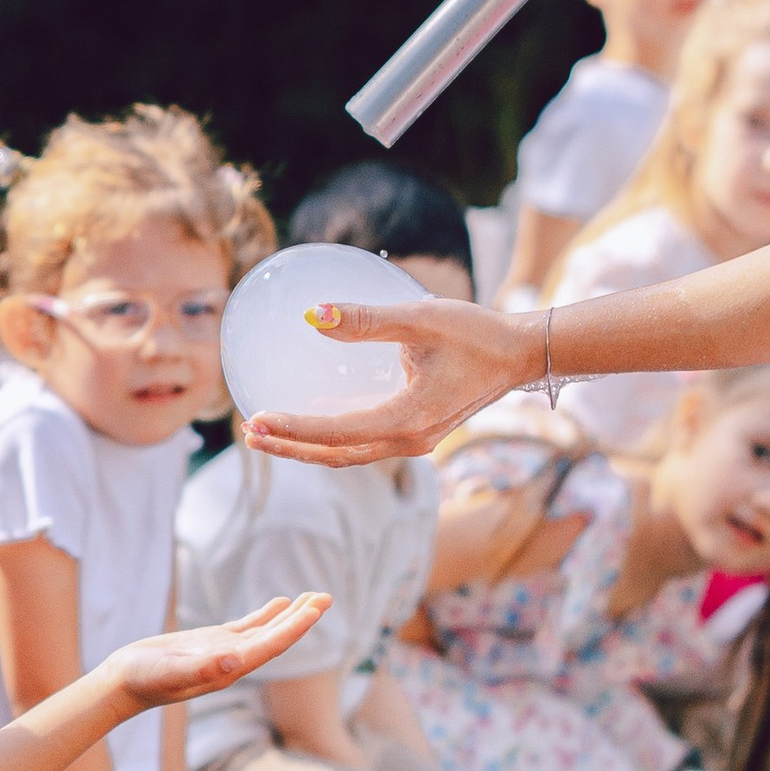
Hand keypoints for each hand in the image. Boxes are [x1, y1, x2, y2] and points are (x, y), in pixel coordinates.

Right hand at [100, 592, 331, 709]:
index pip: (270, 646)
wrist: (123, 684)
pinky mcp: (211, 643)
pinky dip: (267, 614)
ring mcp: (224, 652)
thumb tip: (235, 662)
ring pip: (266, 630)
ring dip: (292, 615)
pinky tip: (281, 603)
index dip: (294, 628)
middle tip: (327, 597)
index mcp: (228, 669)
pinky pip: (248, 626)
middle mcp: (233, 662)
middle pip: (276, 638)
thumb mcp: (171, 673)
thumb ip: (202, 669)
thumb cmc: (143, 680)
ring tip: (314, 597)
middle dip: (303, 618)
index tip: (315, 610)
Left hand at [243, 297, 534, 465]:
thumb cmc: (474, 332)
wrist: (520, 354)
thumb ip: (365, 319)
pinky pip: (365, 441)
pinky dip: (332, 436)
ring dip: (308, 445)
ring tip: (268, 430)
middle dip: (290, 448)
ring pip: (349, 453)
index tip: (256, 420)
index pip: (336, 433)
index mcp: (408, 420)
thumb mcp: (419, 318)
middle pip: (336, 454)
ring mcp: (414, 441)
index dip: (293, 430)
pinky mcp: (417, 431)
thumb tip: (312, 316)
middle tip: (249, 432)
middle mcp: (408, 440)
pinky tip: (311, 416)